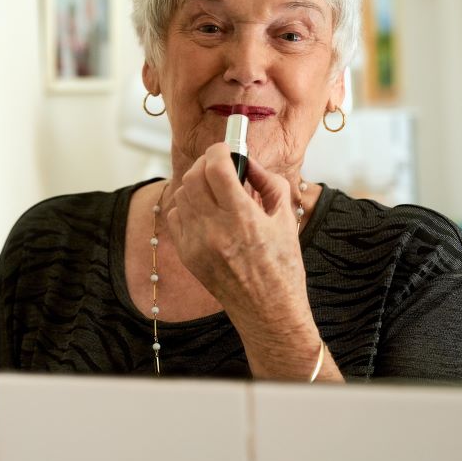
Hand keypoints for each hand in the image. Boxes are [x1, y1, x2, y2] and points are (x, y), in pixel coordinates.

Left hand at [166, 144, 330, 379]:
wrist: (268, 311)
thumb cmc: (282, 267)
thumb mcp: (286, 218)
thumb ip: (268, 182)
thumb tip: (248, 161)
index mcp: (242, 219)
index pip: (216, 168)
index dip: (220, 151)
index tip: (226, 149)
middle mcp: (214, 230)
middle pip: (194, 177)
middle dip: (206, 164)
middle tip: (220, 164)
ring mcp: (196, 243)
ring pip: (182, 194)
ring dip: (196, 183)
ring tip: (214, 187)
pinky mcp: (187, 255)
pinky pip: (175, 216)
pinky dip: (187, 205)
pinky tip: (204, 209)